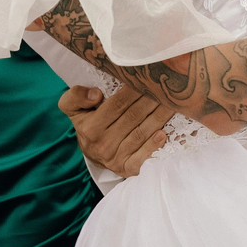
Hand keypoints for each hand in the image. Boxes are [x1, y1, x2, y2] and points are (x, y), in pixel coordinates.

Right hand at [58, 84, 173, 177]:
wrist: (92, 153)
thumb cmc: (87, 123)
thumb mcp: (74, 108)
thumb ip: (76, 97)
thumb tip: (95, 95)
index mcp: (90, 128)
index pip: (117, 104)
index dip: (135, 89)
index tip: (148, 77)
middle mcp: (103, 145)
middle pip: (133, 116)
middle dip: (152, 99)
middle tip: (166, 86)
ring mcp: (116, 159)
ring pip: (141, 133)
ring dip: (159, 117)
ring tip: (173, 102)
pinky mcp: (128, 169)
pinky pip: (142, 158)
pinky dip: (153, 146)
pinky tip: (163, 133)